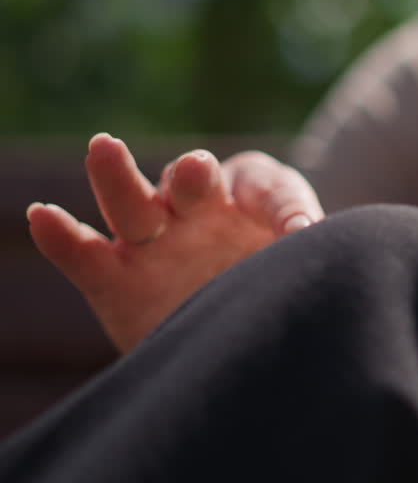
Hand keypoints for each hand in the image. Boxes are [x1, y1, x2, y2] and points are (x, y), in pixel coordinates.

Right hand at [27, 134, 323, 352]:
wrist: (240, 335)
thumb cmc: (278, 286)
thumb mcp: (303, 270)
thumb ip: (304, 254)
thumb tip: (309, 244)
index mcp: (253, 200)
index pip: (267, 189)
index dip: (285, 208)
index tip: (301, 233)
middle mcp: (200, 210)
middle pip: (193, 181)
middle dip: (195, 175)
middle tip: (199, 169)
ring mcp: (155, 243)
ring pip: (133, 204)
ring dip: (118, 177)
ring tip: (105, 148)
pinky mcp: (115, 279)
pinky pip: (84, 254)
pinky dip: (61, 236)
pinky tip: (44, 216)